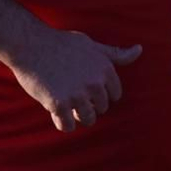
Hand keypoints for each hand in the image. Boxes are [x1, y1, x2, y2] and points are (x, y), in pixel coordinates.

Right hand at [3, 25, 141, 132]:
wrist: (31, 44)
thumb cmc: (61, 44)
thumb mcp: (92, 45)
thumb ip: (116, 54)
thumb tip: (139, 50)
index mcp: (105, 69)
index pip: (114, 96)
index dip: (100, 94)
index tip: (85, 86)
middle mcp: (95, 83)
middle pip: (101, 109)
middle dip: (88, 104)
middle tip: (70, 91)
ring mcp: (77, 95)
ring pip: (87, 120)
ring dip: (76, 115)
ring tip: (64, 102)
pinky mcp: (59, 104)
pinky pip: (67, 126)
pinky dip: (61, 122)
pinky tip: (54, 110)